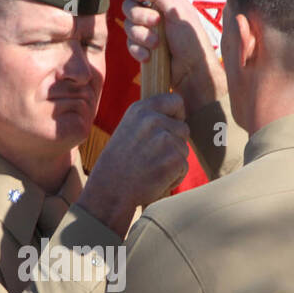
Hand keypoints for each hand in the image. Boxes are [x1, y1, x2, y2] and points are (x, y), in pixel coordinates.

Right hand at [78, 93, 188, 235]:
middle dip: (173, 144)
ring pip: (183, 149)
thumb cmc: (117, 164)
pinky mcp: (174, 159)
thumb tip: (175, 117)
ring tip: (150, 169)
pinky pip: (184, 166)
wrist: (109, 191)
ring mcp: (165, 139)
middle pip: (183, 129)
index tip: (169, 129)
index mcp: (140, 109)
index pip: (175, 101)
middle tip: (151, 158)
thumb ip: (149, 120)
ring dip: (172, 162)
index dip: (176, 116)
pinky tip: (155, 179)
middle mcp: (154, 120)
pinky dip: (174, 176)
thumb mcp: (127, 130)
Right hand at [123, 0, 226, 111]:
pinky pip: (129, 45)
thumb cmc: (191, 40)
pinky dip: (138, 51)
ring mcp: (147, 31)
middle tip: (156, 23)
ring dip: (141, 36)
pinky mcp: (143, 48)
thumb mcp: (178, 10)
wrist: (192, 71)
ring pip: (127, 27)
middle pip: (128, 7)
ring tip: (157, 44)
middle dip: (139, 16)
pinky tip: (150, 57)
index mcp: (163, 0)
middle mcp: (153, 13)